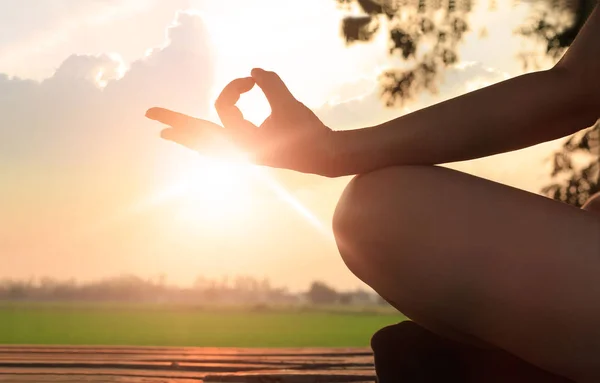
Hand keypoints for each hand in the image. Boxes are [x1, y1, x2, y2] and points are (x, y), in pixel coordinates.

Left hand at [145, 68, 338, 176]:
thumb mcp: (289, 106)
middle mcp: (238, 151)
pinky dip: (205, 145)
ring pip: (205, 146)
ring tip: (166, 135)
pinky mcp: (249, 154)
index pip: (223, 107)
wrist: (321, 156)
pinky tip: (198, 146)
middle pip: (198, 135)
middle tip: (149, 115)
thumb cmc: (308, 132)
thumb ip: (272, 85)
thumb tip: (254, 69)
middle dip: (175, 123)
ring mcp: (242, 155)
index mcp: (244, 142)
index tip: (252, 79)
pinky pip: (217, 150)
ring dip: (187, 137)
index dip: (233, 87)